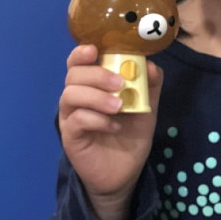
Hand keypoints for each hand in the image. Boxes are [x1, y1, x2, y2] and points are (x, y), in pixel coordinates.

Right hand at [58, 44, 162, 219]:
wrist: (126, 170)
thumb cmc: (131, 133)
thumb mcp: (147, 106)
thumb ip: (150, 84)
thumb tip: (150, 64)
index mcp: (93, 84)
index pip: (78, 62)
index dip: (82, 52)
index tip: (94, 49)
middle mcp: (78, 97)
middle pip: (74, 75)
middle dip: (96, 75)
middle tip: (119, 83)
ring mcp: (71, 116)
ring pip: (70, 95)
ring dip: (96, 97)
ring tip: (119, 106)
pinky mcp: (71, 136)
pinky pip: (76, 121)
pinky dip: (97, 119)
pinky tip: (113, 126)